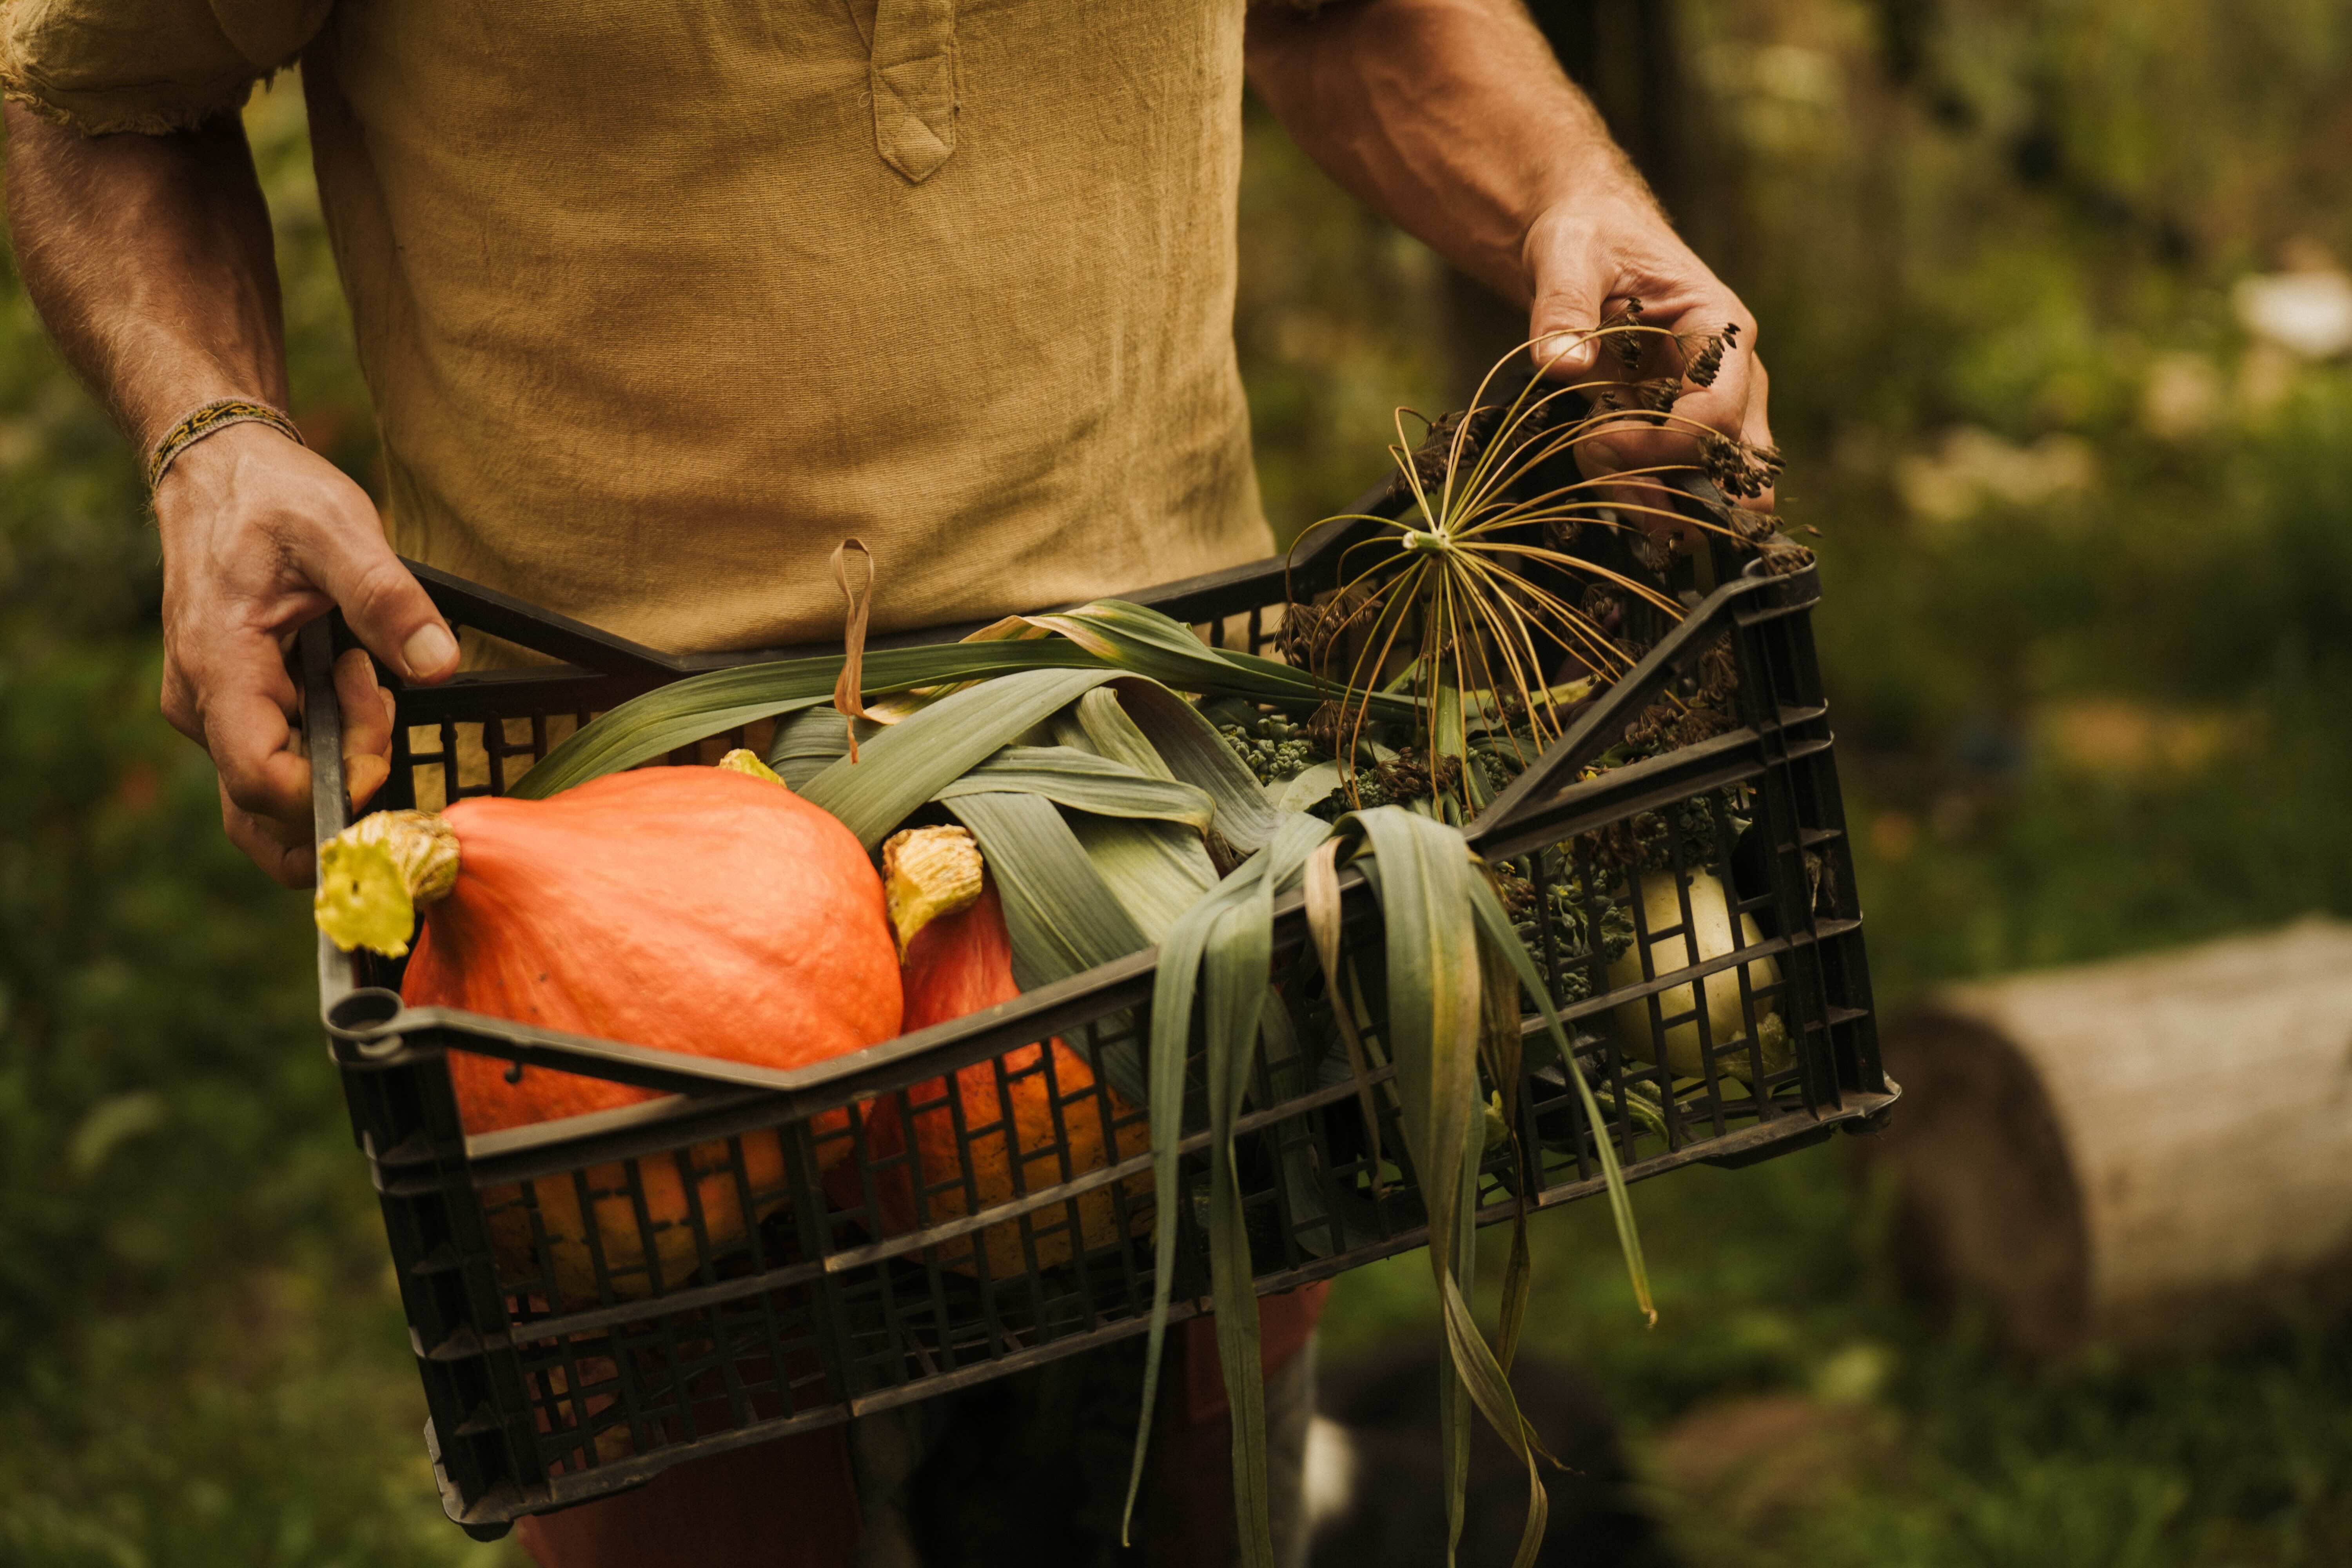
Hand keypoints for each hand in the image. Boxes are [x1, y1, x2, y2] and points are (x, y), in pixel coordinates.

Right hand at [154, 424, 457, 885]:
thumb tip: (437, 663)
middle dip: (349, 773)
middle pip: (276, 806)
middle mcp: (204, 708)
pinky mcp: (234, 711)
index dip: (340, 781)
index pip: (267, 786)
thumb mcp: (339, 529)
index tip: (380, 708)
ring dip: (340, 762)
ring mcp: (215, 714)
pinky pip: (280, 766)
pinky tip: (350, 685)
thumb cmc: (272, 497)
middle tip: (379, 688)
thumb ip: (387, 599)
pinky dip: (328, 747)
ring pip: (277, 798)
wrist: (222, 472)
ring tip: (364, 678)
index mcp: (222, 671)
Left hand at [1522, 192, 1777, 532]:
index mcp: (1720, 329)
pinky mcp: (1684, 434)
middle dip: (1676, 495)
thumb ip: (1563, 307)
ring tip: (1596, 473)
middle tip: (1605, 476)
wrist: (1588, 241)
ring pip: (1721, 494)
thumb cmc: (1588, 238)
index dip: (1659, 447)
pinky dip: (1645, 501)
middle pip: (1742, 473)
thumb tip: (1559, 364)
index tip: (1595, 442)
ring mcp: (1715, 412)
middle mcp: (1735, 378)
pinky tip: (1601, 475)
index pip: (1717, 415)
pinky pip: (1684, 491)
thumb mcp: (1568, 256)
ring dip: (1658, 506)